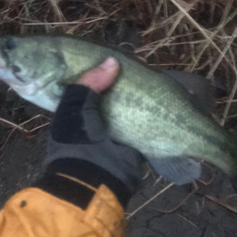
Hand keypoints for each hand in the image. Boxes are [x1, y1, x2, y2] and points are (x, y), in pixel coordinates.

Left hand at [34, 59, 142, 207]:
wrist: (93, 179)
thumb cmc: (75, 140)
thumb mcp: (73, 106)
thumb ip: (89, 82)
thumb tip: (113, 62)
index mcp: (75, 111)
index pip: (88, 84)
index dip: (99, 71)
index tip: (116, 57)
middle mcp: (95, 119)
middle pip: (112, 94)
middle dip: (125, 81)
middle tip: (141, 66)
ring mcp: (115, 130)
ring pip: (130, 107)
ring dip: (141, 96)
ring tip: (154, 76)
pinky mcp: (134, 141)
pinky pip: (144, 123)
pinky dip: (152, 113)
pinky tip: (163, 97)